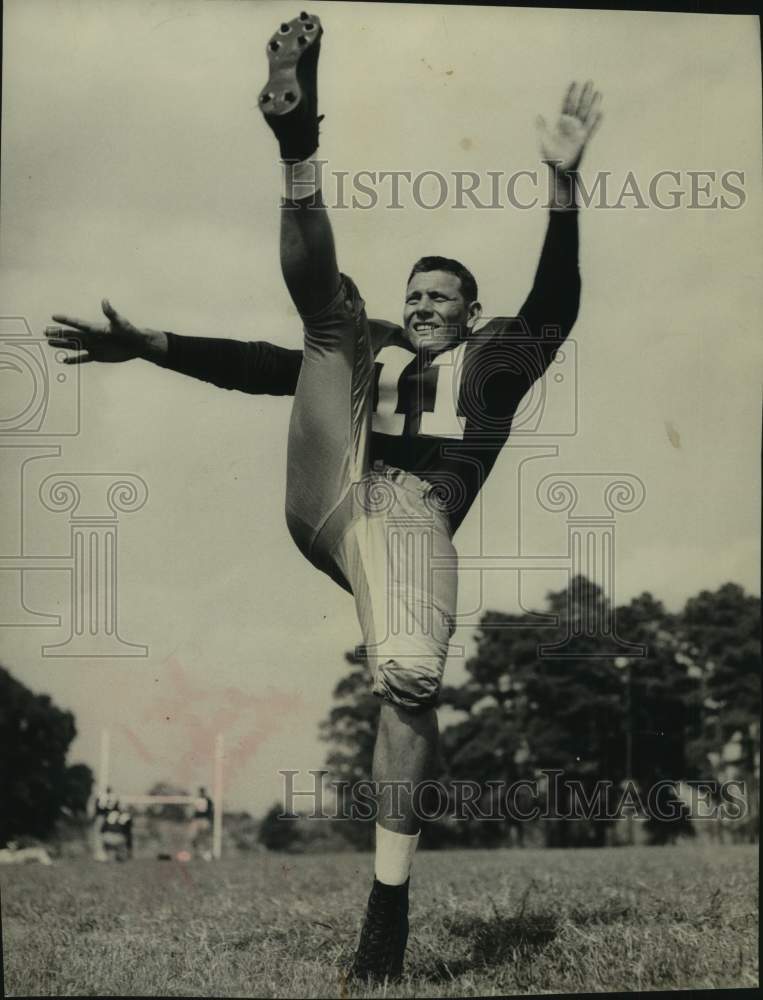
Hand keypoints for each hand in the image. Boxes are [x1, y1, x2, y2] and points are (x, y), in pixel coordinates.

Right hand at [45, 299, 165, 363]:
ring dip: (62, 345)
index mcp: (95, 328)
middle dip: (58, 333)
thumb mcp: (120, 323)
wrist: (137, 344)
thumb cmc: (130, 332)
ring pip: (74, 346)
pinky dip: (74, 360)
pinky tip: (64, 361)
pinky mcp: (97, 356)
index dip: (66, 320)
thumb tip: (105, 301)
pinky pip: (83, 358)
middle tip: (45, 332)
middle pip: (71, 335)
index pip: (78, 324)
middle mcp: (91, 337)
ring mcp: (93, 346)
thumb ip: (111, 313)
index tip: (54, 316)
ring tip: (50, 343)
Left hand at [536, 80, 602, 173]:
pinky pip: (591, 129)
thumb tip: (538, 116)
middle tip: (589, 81)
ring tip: (598, 92)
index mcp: (562, 122)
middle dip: (584, 94)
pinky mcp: (584, 140)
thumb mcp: (544, 139)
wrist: (559, 169)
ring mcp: (579, 131)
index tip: (574, 82)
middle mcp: (572, 125)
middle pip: (579, 105)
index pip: (567, 104)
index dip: (570, 93)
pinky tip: (601, 113)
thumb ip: (542, 127)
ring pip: (587, 114)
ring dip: (593, 103)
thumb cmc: (551, 155)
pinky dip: (596, 122)